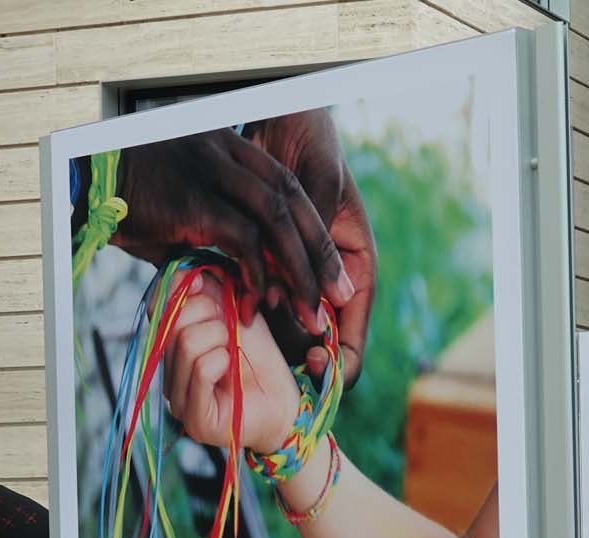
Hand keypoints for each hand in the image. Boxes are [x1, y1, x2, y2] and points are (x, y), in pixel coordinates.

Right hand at [109, 129, 346, 336]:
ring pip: (276, 220)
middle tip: (339, 296)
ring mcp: (210, 172)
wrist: (78, 180)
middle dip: (321, 254)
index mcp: (231, 149)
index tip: (333, 271)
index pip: (290, 188)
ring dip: (300, 269)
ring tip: (310, 312)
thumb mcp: (182, 214)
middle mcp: (226, 153)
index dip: (315, 231)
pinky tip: (259, 302)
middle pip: (293, 202)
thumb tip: (235, 277)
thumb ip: (216, 236)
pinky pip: (242, 238)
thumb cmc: (127, 200)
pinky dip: (257, 272)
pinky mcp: (192, 201)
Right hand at [162, 276, 300, 455]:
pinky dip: (221, 360)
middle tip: (231, 331)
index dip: (176, 291)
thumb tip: (188, 271)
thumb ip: (212, 298)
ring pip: (187, 343)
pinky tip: (231, 368)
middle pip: (173, 325)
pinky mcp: (196, 420)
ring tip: (233, 352)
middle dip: (209, 317)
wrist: (288, 408)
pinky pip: (200, 369)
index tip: (200, 281)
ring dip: (220, 339)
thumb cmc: (262, 365)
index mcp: (172, 353)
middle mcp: (169, 378)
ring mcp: (178, 401)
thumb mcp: (237, 322)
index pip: (156, 313)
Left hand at [248, 110, 375, 388]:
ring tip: (247, 337)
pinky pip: (264, 296)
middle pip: (318, 339)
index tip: (315, 368)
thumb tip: (317, 299)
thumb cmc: (312, 145)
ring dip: (271, 335)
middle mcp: (329, 278)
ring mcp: (299, 272)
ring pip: (288, 324)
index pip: (354, 335)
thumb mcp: (322, 188)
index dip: (338, 362)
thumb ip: (317, 242)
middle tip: (274, 366)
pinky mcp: (270, 260)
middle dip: (298, 356)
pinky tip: (231, 310)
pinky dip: (251, 307)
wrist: (281, 118)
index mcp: (357, 267)